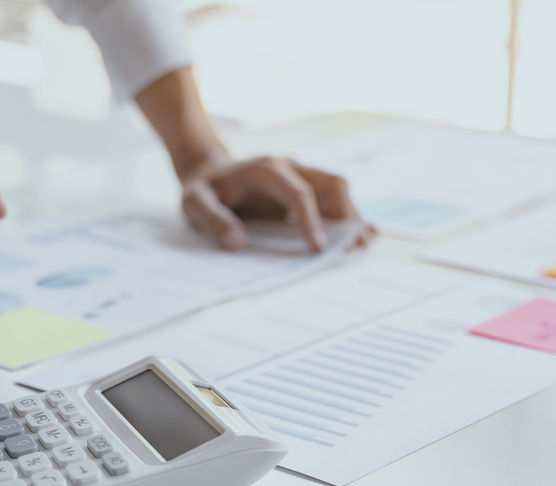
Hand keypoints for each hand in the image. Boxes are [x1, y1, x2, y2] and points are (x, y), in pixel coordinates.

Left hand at [133, 68, 372, 251]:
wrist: (208, 170)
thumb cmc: (203, 188)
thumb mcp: (193, 202)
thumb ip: (212, 219)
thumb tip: (236, 242)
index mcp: (265, 169)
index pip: (298, 193)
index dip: (310, 220)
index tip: (317, 248)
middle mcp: (290, 168)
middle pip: (331, 184)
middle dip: (345, 215)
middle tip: (352, 246)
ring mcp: (301, 176)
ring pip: (338, 190)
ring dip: (351, 217)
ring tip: (361, 244)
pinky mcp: (305, 189)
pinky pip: (333, 200)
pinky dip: (346, 218)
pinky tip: (358, 237)